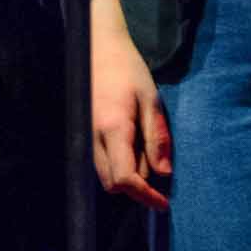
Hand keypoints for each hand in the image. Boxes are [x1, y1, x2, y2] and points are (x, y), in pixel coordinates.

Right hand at [91, 0, 171, 209]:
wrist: (98, 46)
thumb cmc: (127, 69)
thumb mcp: (151, 100)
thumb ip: (156, 138)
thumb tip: (163, 174)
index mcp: (114, 129)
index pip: (125, 178)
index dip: (145, 196)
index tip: (164, 203)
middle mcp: (94, 137)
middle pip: (112, 183)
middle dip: (136, 188)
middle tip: (159, 177)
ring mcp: (87, 134)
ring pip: (105, 173)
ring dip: (127, 175)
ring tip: (147, 154)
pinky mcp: (86, 130)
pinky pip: (101, 160)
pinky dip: (119, 163)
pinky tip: (134, 146)